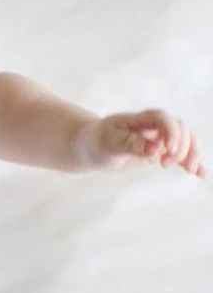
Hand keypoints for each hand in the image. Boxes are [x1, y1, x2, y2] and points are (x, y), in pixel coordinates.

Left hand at [75, 110, 205, 177]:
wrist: (91, 147)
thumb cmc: (98, 142)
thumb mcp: (109, 144)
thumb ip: (130, 144)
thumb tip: (153, 149)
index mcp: (140, 119)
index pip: (163, 118)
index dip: (170, 131)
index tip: (168, 150)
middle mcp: (153, 126)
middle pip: (180, 129)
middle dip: (180, 147)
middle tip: (163, 165)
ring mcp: (159, 138)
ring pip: (186, 139)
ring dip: (191, 154)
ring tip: (189, 171)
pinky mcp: (160, 151)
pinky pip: (180, 154)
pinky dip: (192, 162)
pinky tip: (201, 174)